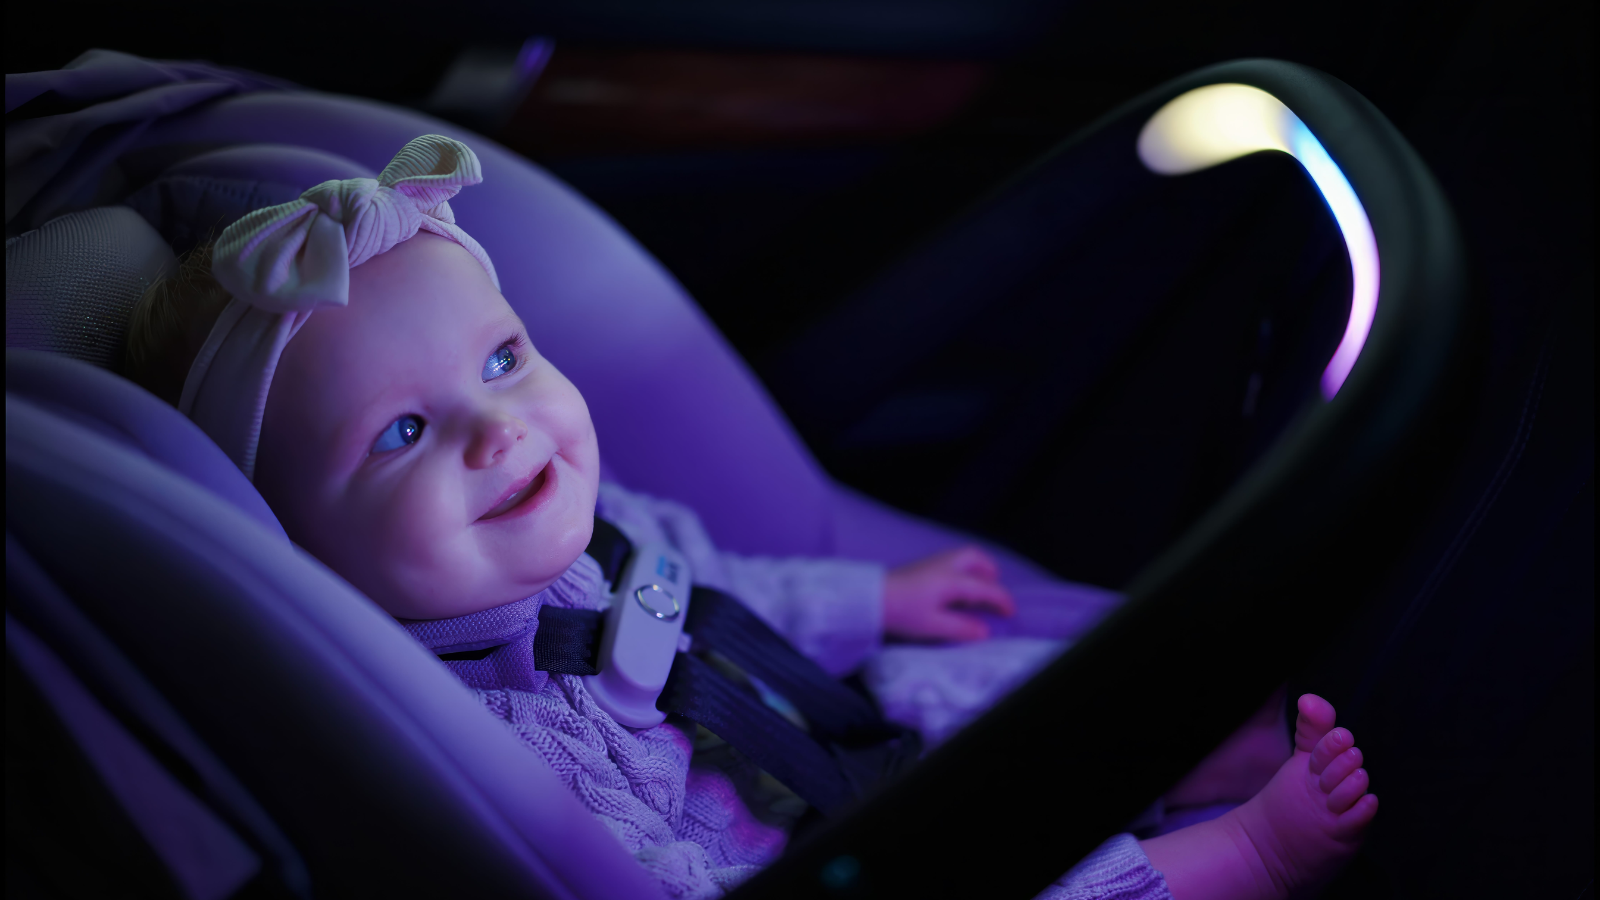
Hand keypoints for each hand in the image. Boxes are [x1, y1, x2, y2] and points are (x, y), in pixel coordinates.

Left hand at [883, 546, 1014, 641]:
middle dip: (990, 573)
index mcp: (952, 579)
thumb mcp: (933, 626)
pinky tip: (954, 590)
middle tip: (993, 593)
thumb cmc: (902, 611)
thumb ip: (961, 628)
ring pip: (964, 556)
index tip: (1011, 612)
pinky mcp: (922, 565)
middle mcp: (946, 565)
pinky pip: (952, 560)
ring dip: (976, 569)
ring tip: (975, 592)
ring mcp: (932, 562)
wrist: (869, 597)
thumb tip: (985, 631)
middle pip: (976, 557)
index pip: (986, 587)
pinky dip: (963, 570)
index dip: (1002, 599)